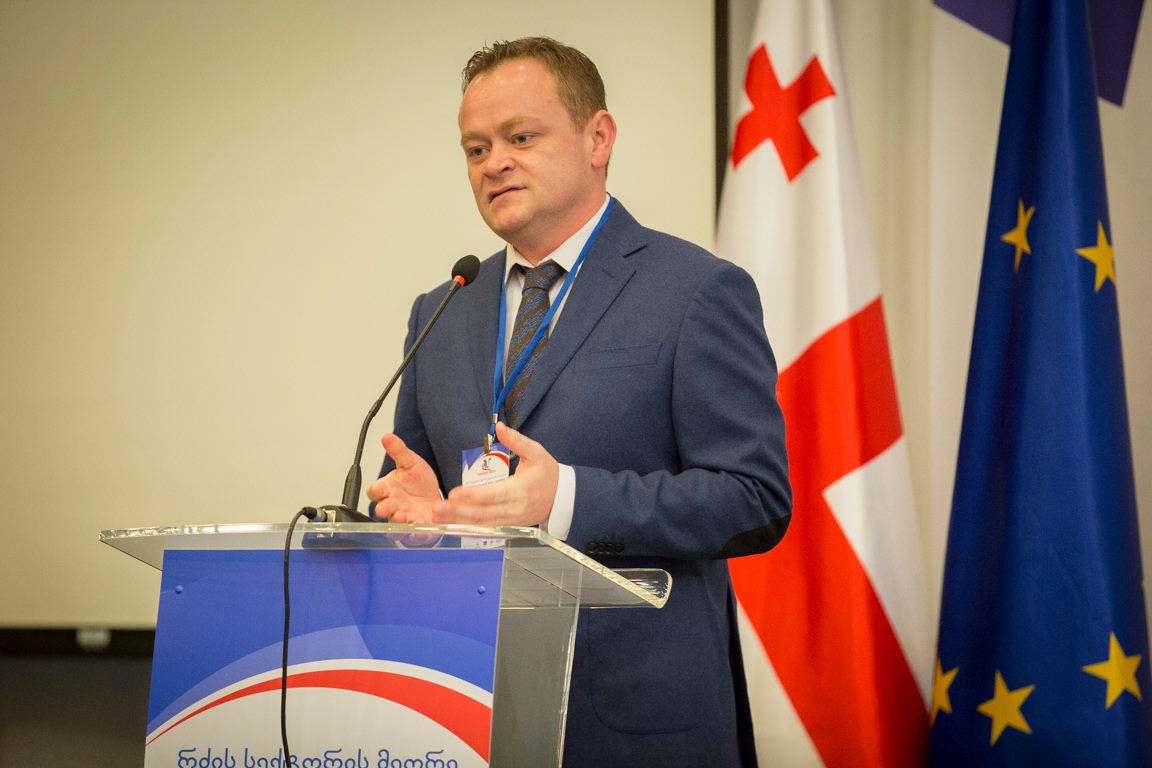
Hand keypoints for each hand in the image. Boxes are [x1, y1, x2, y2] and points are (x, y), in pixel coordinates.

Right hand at [366, 433, 441, 522]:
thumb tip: (387, 436)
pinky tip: (424, 527)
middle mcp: (393, 505)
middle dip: (384, 509)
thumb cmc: (418, 482)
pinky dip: (419, 531)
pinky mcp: (418, 526)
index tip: (378, 489)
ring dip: (400, 521)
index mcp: (388, 489)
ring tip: (404, 517)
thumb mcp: (410, 463)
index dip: (375, 491)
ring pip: (397, 522)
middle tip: (384, 509)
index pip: (374, 491)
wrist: (434, 497)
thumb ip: (399, 451)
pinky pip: (416, 532)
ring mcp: (405, 517)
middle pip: (383, 508)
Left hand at [439, 422, 558, 526]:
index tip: (454, 493)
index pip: (493, 495)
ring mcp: (511, 520)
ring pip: (481, 523)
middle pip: (483, 513)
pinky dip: (467, 527)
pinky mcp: (508, 526)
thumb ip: (517, 440)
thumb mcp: (537, 452)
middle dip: (457, 512)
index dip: (473, 496)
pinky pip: (485, 528)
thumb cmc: (548, 474)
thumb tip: (499, 427)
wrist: (563, 498)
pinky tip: (451, 524)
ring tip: (438, 517)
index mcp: (521, 489)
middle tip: (436, 509)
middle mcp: (514, 508)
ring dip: (458, 521)